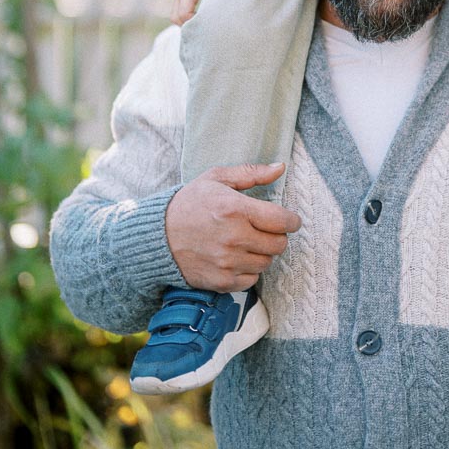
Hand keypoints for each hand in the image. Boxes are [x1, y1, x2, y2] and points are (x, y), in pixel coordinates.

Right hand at [165, 161, 300, 290]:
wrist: (157, 236)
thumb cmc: (189, 203)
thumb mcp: (217, 178)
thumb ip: (251, 173)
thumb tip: (280, 167)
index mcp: (235, 209)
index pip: (282, 220)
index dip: (292, 221)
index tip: (290, 220)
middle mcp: (234, 238)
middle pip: (278, 244)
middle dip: (277, 236)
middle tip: (266, 230)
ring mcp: (227, 262)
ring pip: (266, 262)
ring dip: (262, 253)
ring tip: (248, 242)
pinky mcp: (221, 281)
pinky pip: (251, 280)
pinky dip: (249, 270)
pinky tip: (237, 257)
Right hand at [171, 0, 219, 24]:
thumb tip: (214, 13)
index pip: (184, 13)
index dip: (193, 22)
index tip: (206, 23)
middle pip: (175, 18)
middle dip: (187, 25)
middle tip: (203, 27)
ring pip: (174, 16)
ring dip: (185, 22)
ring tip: (200, 24)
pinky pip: (177, 12)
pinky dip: (184, 17)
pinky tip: (196, 18)